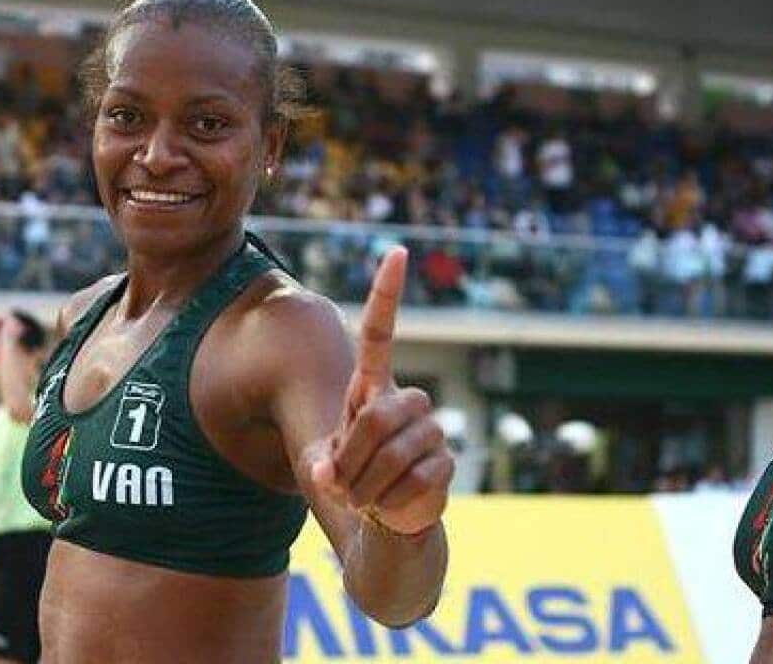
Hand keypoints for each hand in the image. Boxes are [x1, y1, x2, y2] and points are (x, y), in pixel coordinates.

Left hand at [312, 247, 453, 535]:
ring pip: (392, 453)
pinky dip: (389, 502)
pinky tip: (389, 506)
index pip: (381, 333)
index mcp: (374, 388)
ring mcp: (431, 430)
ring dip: (367, 487)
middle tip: (344, 487)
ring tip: (364, 500)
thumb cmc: (353, 483)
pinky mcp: (446, 463)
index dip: (387, 294)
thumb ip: (326, 464)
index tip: (396, 251)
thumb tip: (330, 473)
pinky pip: (413, 481)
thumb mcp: (327, 469)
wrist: (386, 522)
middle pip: (373, 418)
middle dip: (351, 460)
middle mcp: (407, 401)